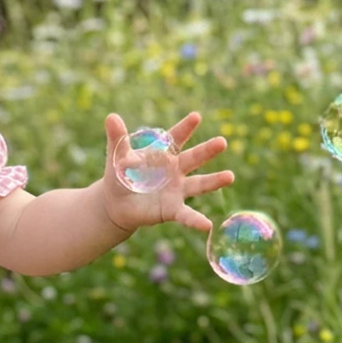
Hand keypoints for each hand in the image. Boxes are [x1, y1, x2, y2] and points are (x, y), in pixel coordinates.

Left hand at [102, 111, 231, 234]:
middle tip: (222, 142)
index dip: (185, 128)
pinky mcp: (173, 209)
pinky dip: (196, 221)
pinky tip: (207, 225)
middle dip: (208, 150)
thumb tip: (111, 117)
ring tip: (230, 177)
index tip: (195, 117)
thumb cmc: (120, 175)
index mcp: (164, 153)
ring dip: (214, 181)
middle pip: (194, 158)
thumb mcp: (116, 157)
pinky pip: (187, 215)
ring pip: (199, 184)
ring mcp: (177, 189)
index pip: (176, 138)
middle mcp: (176, 169)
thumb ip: (117, 138)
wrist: (116, 203)